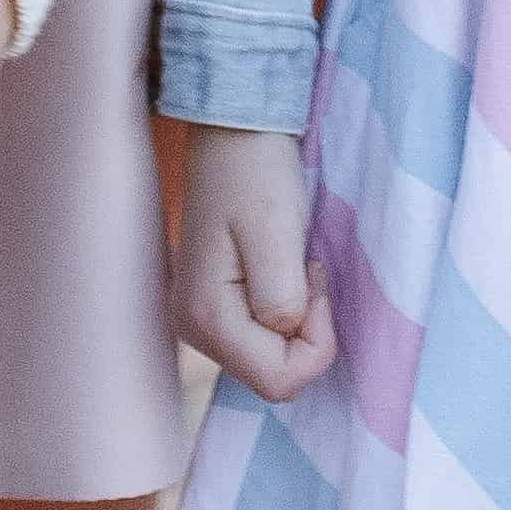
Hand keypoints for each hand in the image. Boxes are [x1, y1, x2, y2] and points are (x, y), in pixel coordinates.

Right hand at [171, 126, 337, 403]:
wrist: (232, 129)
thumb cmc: (255, 171)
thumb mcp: (277, 231)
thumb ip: (281, 299)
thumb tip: (287, 334)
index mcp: (205, 318)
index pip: (279, 380)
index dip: (316, 342)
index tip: (314, 279)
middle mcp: (193, 330)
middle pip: (272, 374)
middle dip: (306, 331)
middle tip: (306, 267)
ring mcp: (199, 319)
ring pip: (269, 358)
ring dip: (296, 318)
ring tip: (292, 261)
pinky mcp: (212, 305)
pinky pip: (261, 336)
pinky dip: (284, 310)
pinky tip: (280, 267)